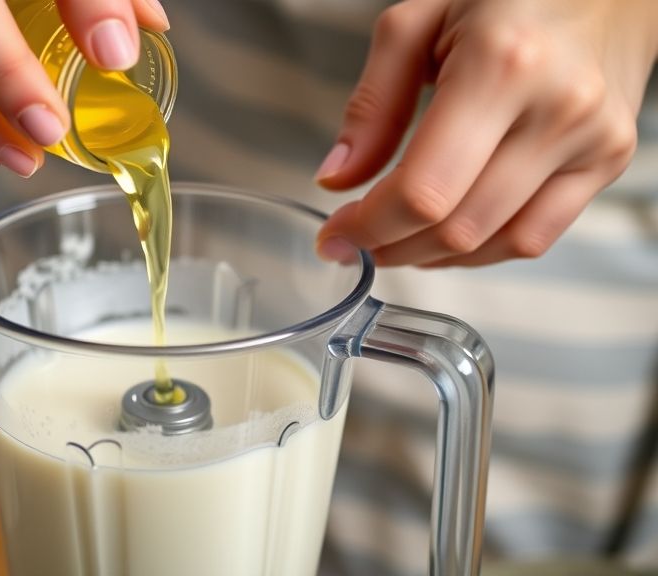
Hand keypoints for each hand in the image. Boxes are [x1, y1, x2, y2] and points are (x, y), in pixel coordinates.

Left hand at [315, 0, 657, 266]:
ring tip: (396, 239)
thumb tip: (338, 179)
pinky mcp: (608, 161)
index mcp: (500, 66)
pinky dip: (481, 250)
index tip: (336, 235)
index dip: (369, 226)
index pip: (423, 190)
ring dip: (431, 256)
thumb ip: (372, 105)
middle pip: (457, 226)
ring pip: (495, 243)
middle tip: (357, 240)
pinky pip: (535, 237)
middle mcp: (556, 108)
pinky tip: (444, 236)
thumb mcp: (416, 24)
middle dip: (392, 246)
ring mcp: (591, 140)